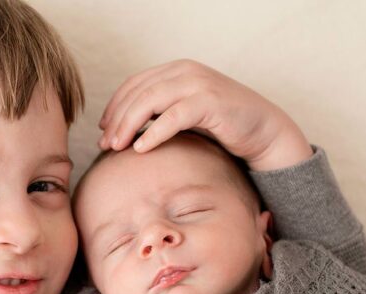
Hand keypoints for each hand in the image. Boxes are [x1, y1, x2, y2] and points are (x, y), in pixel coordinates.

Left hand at [97, 60, 312, 171]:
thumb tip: (124, 132)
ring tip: (117, 147)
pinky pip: (173, 116)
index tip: (102, 130)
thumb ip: (158, 115)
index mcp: (176, 71)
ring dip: (129, 125)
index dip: (114, 107)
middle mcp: (185, 71)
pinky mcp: (210, 102)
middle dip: (117, 119)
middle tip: (105, 144)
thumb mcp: (184, 116)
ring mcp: (198, 84)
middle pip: (138, 92)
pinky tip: (141, 149)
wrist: (263, 131)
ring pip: (150, 101)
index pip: (134, 84)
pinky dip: (154, 133)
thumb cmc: (221, 127)